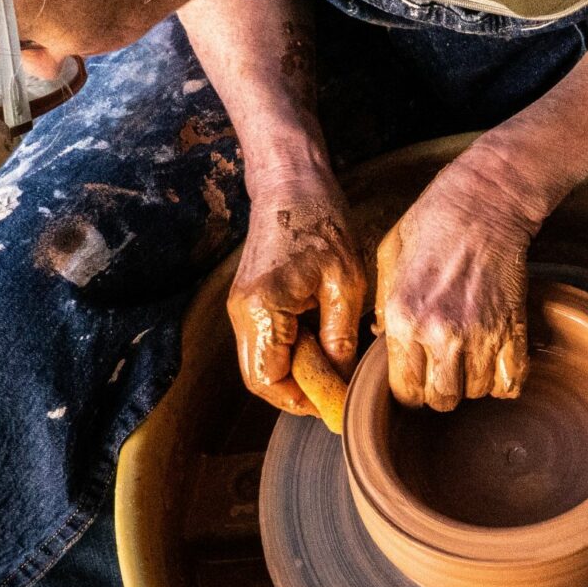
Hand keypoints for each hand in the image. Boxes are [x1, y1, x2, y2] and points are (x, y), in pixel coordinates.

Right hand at [228, 166, 365, 430]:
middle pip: (261, 379)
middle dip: (299, 392)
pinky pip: (267, 342)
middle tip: (338, 390)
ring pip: (263, 363)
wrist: (292, 182)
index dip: (303, 401)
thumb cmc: (321, 223)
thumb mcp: (345, 283)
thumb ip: (340, 338)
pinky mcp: (251, 300)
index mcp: (263, 310)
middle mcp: (242, 313)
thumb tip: (342, 381)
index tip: (336, 404)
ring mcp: (242, 307)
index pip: (270, 382)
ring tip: (335, 362)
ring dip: (296, 372)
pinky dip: (293, 352)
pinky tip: (324, 339)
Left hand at [374, 154, 539, 410]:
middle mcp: (440, 333)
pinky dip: (504, 380)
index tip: (415, 375)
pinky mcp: (513, 328)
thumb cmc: (432, 222)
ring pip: (475, 393)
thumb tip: (382, 339)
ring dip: (472, 382)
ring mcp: (480, 334)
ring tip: (468, 357)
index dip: (409, 389)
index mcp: (403, 318)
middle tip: (442, 367)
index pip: (404, 391)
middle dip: (440, 390)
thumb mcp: (389, 258)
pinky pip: (511, 382)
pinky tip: (494, 361)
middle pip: (441, 400)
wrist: (485, 201)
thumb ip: (383, 306)